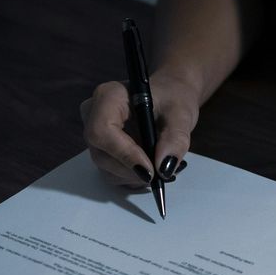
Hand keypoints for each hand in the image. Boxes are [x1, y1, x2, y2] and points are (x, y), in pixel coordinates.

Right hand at [80, 70, 201, 186]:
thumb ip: (175, 139)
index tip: (150, 170)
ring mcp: (95, 136)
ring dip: (135, 176)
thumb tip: (164, 168)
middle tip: (162, 172)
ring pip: (106, 169)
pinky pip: (111, 174)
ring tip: (160, 167)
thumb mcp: (181, 114)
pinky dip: (134, 178)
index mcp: (108, 96)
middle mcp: (94, 115)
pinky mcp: (102, 151)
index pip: (102, 130)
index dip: (124, 154)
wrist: (170, 101)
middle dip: (133, 170)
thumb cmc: (173, 99)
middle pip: (101, 154)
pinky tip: (151, 167)